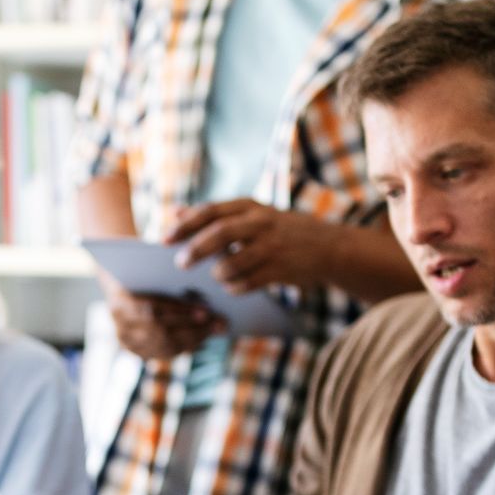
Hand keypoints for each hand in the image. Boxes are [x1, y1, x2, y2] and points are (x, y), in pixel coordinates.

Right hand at [102, 279, 223, 360]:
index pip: (152, 309)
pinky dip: (185, 348)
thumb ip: (171, 278)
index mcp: (119, 299)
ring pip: (164, 345)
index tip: (206, 311)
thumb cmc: (141, 268)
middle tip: (217, 323)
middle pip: (160, 331)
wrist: (118, 279)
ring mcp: (126, 339)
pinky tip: (201, 341)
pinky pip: (163, 354)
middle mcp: (119, 323)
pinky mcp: (134, 349)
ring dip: (193, 339)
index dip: (181, 312)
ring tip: (213, 331)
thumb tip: (206, 293)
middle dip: (192, 328)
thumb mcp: (151, 267)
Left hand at [167, 199, 331, 293]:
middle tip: (179, 264)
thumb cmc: (282, 230)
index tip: (163, 239)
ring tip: (215, 277)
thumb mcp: (253, 213)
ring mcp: (273, 246)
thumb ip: (217, 214)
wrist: (330, 247)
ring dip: (219, 273)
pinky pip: (249, 283)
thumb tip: (177, 212)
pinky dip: (235, 288)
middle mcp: (262, 223)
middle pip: (220, 233)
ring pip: (233, 262)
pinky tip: (232, 288)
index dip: (185, 225)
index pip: (211, 211)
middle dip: (196, 249)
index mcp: (251, 206)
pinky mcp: (282, 270)